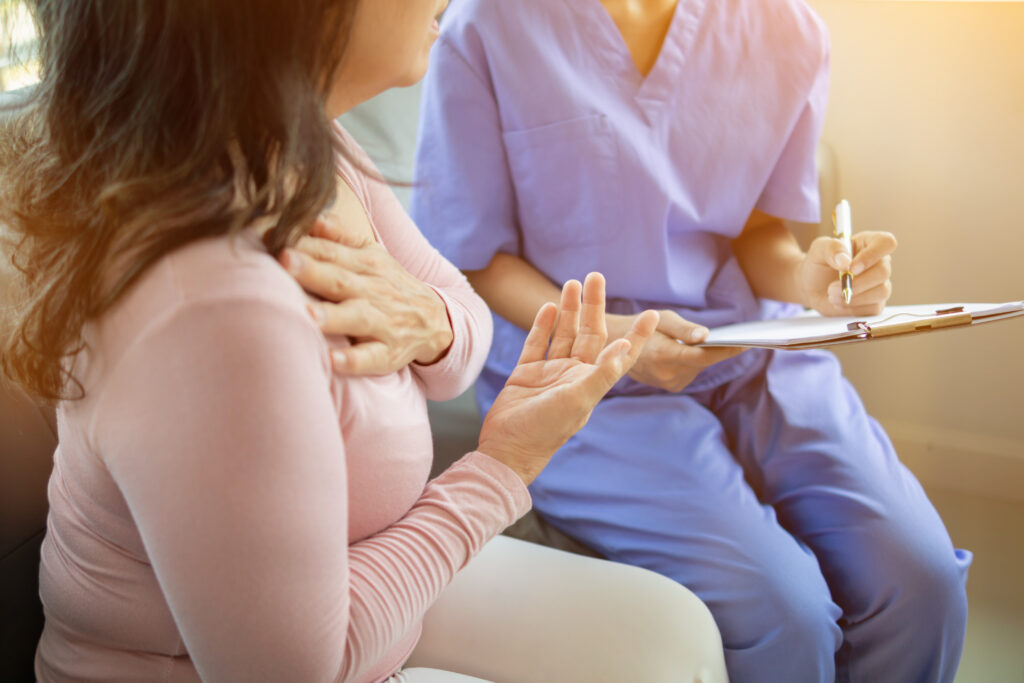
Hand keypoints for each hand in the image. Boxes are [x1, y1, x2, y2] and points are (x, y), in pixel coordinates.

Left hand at [279, 215, 452, 374]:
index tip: (270, 238)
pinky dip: (352, 360)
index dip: (303, 245)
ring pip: (357, 318)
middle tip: (284, 262)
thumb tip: (308, 218)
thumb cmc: (390, 286)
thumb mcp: (372, 254)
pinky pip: (371, 357)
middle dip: (312, 272)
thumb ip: (339, 237)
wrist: (436, 319)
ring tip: (308, 315)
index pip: (331, 252)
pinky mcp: (389, 353)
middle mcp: (375, 291)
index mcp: (367, 264)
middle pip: (340, 280)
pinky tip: (331, 361)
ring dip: (332, 317)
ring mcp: (383, 323)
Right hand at [478, 273, 657, 484]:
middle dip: (594, 305)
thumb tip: (626, 345)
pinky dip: (543, 325)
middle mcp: (574, 374)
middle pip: (589, 334)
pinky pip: (537, 343)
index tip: (653, 314)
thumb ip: (601, 373)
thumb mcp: (579, 400)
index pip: (620, 353)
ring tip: (572, 283)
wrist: (508, 447)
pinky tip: (549, 307)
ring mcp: (550, 372)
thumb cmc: (546, 429)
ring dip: (570, 309)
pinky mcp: (527, 373)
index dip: (639, 334)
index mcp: (591, 382)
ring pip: (564, 334)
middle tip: (596, 276)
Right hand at [604, 311, 744, 392]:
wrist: (618, 346)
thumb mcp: (663, 319)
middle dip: (716, 349)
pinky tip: (688, 350)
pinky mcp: (671, 386)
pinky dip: (694, 361)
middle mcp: (666, 374)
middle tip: (731, 335)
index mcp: (663, 354)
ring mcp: (669, 383)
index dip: (727, 351)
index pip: (703, 356)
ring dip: (702, 355)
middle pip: (703, 362)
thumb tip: (706, 336)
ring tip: (701, 341)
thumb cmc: (643, 326)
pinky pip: (692, 372)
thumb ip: (684, 329)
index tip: (747, 343)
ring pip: (698, 368)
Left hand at [799, 231, 897, 316]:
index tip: (851, 268)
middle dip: (855, 283)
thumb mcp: (818, 249)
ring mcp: (880, 283)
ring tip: (832, 295)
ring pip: (881, 291)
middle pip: (883, 271)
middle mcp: (879, 262)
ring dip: (853, 297)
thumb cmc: (818, 264)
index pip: (886, 242)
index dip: (871, 256)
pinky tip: (840, 303)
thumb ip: (831, 249)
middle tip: (832, 288)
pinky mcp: (876, 303)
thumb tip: (846, 261)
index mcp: (869, 243)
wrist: (811, 287)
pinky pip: (873, 308)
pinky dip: (853, 308)